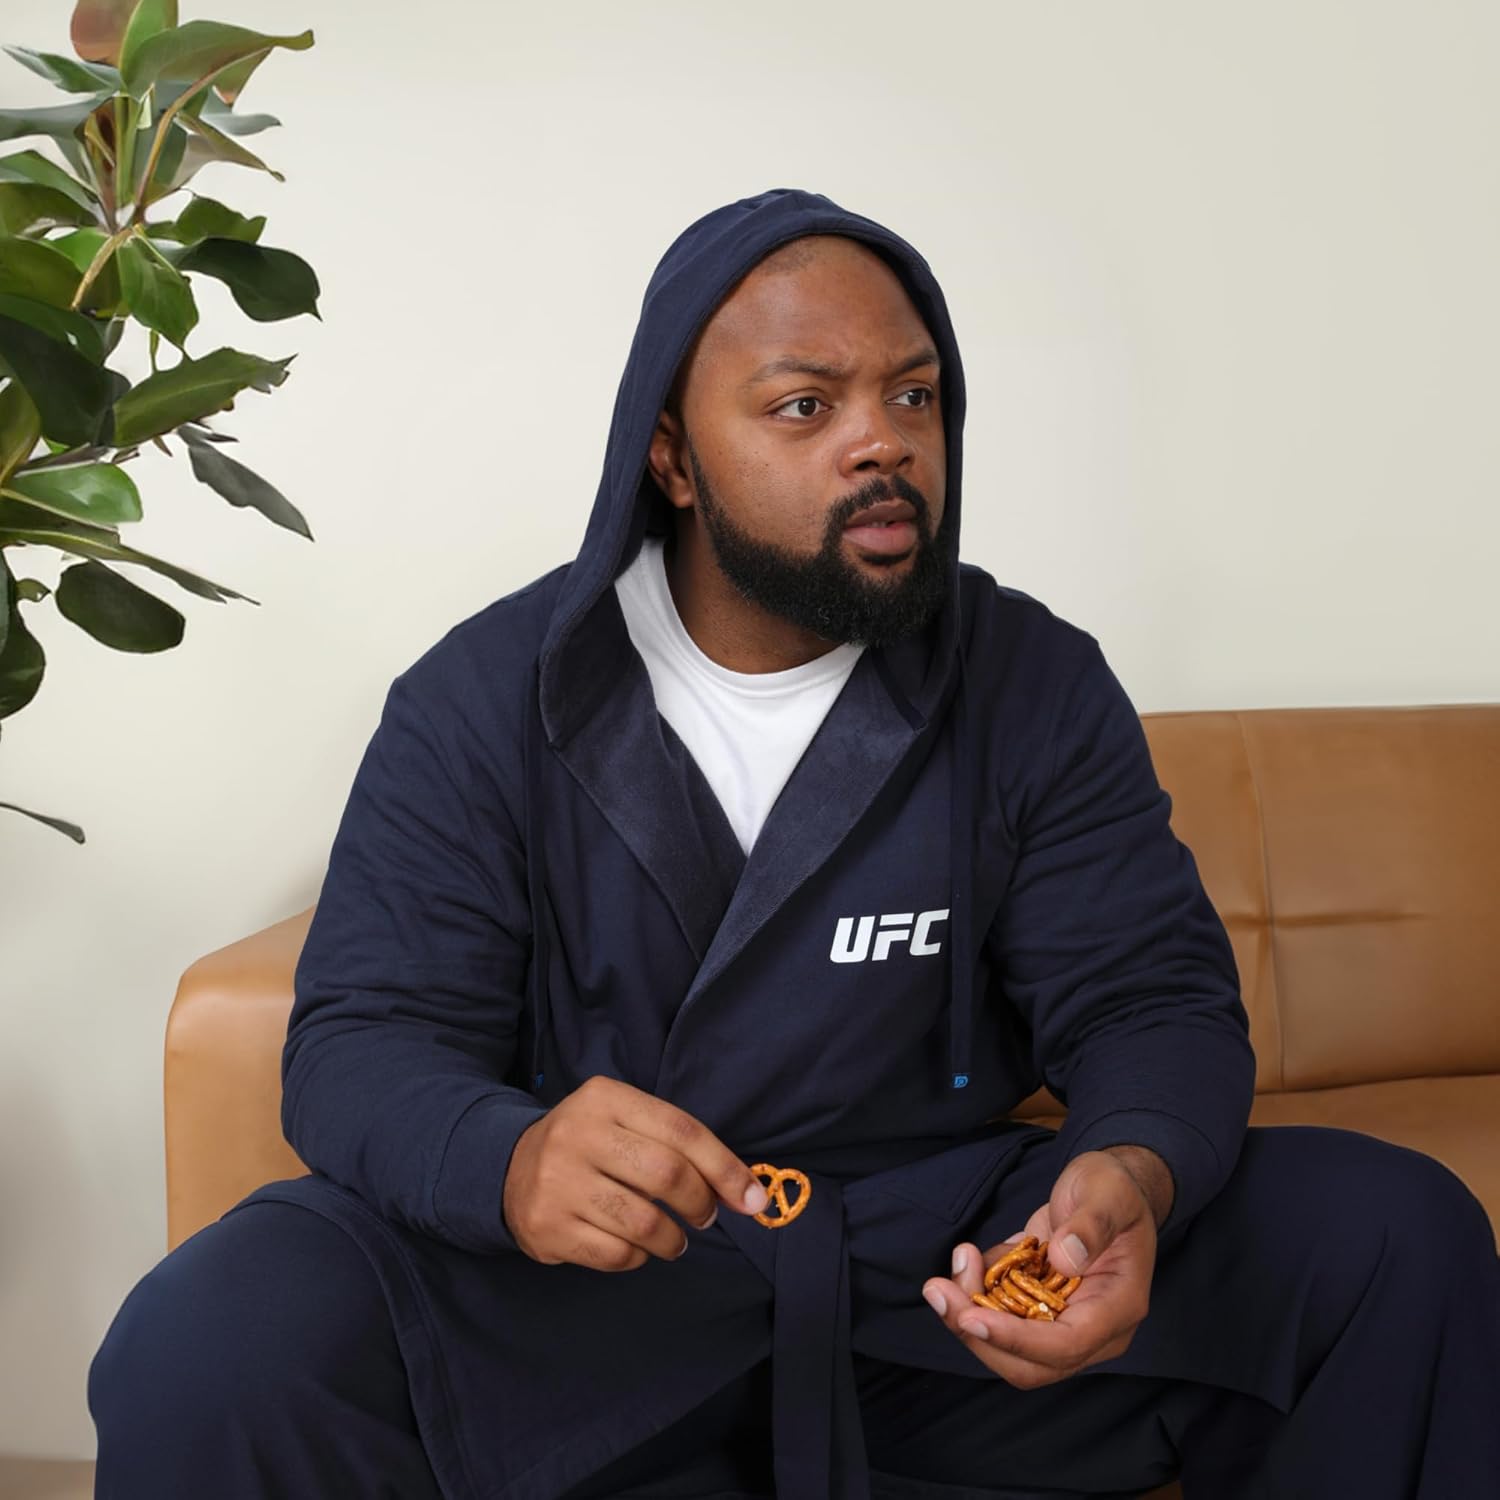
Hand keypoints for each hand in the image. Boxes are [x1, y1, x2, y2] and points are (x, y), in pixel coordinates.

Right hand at [503, 1074, 771, 1269]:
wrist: (509, 1168)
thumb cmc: (591, 1145)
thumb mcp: (625, 1122)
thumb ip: (679, 1146)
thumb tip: (747, 1193)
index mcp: (606, 1098)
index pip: (682, 1131)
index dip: (725, 1168)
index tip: (753, 1201)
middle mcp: (578, 1134)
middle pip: (666, 1174)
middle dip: (699, 1204)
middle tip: (704, 1217)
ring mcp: (558, 1182)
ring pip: (643, 1222)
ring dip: (673, 1240)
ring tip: (675, 1240)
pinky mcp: (547, 1226)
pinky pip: (615, 1255)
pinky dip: (639, 1258)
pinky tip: (637, 1248)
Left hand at [920, 1149, 1158, 1387]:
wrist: (1106, 1188)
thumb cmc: (1114, 1190)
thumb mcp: (1107, 1194)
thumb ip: (1091, 1226)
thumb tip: (1065, 1259)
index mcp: (1118, 1307)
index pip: (1066, 1344)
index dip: (1015, 1339)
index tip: (970, 1316)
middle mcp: (1093, 1329)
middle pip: (1030, 1363)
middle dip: (978, 1335)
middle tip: (939, 1290)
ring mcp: (1064, 1323)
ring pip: (1007, 1348)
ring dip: (967, 1313)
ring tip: (960, 1258)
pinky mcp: (1038, 1310)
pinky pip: (999, 1319)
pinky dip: (976, 1294)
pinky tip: (975, 1257)